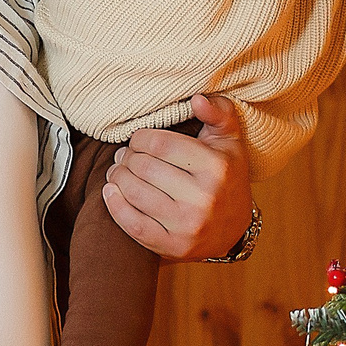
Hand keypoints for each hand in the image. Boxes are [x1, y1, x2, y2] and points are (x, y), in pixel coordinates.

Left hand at [104, 94, 253, 260]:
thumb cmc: (226, 175)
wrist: (234, 228)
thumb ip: (218, 113)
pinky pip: (132, 225)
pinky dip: (114, 206)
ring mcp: (188, 226)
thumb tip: (197, 98)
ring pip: (134, 192)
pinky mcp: (173, 247)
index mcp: (216, 167)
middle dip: (127, 157)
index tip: (137, 140)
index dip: (140, 138)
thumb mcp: (228, 141)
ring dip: (117, 177)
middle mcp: (204, 198)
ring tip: (117, 171)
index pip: (160, 144)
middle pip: (143, 167)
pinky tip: (110, 191)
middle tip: (124, 156)